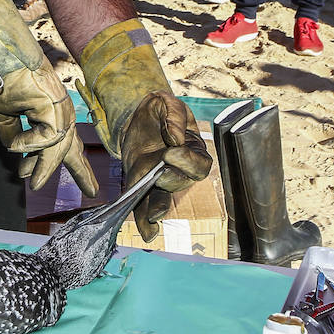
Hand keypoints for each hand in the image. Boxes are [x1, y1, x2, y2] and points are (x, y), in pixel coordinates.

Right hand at [0, 64, 97, 194]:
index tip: (86, 185)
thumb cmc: (5, 81)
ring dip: (43, 167)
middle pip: (72, 149)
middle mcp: (61, 113)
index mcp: (52, 114)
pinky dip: (30, 144)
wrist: (3, 60)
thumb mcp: (7, 117)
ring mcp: (61, 111)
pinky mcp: (57, 110)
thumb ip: (15, 137)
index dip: (76, 165)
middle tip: (93, 192)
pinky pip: (47, 138)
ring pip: (58, 148)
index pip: (66, 144)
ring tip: (30, 181)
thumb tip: (17, 154)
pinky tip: (17, 144)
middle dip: (82, 172)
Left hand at [116, 91, 211, 239]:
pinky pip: (143, 204)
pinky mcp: (141, 183)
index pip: (199, 164)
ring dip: (158, 208)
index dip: (187, 161)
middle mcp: (180, 170)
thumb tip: (176, 138)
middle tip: (159, 174)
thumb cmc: (158, 109)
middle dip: (171, 181)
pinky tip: (146, 232)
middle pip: (182, 183)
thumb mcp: (165, 102)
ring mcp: (160, 179)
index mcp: (193, 150)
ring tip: (153, 216)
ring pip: (163, 198)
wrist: (134, 116)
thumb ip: (174, 115)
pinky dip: (143, 219)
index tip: (171, 151)